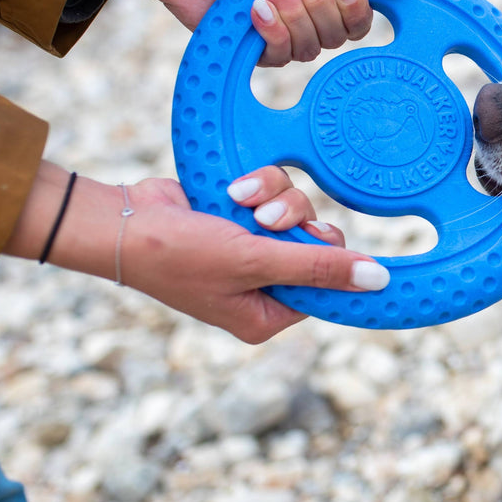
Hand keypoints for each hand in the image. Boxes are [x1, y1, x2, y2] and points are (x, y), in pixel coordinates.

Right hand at [4, 162, 389, 342]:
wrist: (122, 220)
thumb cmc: (179, 255)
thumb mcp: (254, 262)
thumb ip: (317, 268)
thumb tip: (379, 281)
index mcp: (267, 315)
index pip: (329, 290)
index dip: (334, 263)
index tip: (329, 242)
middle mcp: (264, 286)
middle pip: (320, 246)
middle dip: (299, 224)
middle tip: (272, 221)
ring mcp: (252, 249)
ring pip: (300, 213)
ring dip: (277, 200)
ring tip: (244, 201)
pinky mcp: (243, 216)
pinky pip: (277, 193)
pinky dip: (260, 186)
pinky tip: (234, 188)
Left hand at [81, 0, 407, 65]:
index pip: (364, 11)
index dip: (358, 2)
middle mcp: (309, 11)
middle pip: (344, 32)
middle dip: (317, 0)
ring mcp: (284, 33)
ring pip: (315, 45)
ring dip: (291, 10)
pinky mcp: (255, 50)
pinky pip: (283, 56)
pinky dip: (271, 29)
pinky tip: (252, 7)